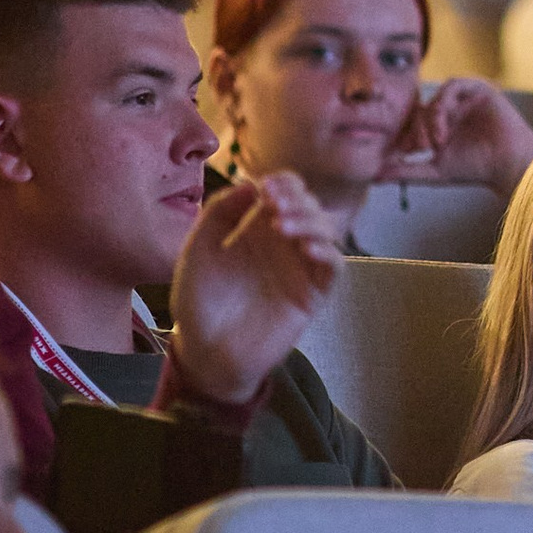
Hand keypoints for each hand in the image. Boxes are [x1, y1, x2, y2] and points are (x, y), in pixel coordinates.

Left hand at [168, 174, 343, 407]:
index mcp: (258, 228)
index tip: (267, 187)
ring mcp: (301, 268)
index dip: (284, 183)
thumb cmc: (198, 301)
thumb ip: (219, 212)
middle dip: (297, 199)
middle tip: (274, 205)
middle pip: (311, 205)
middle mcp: (284, 244)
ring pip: (327, 230)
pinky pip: (335, 267)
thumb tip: (253, 182)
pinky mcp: (313, 295)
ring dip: (310, 220)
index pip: (287, 192)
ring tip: (282, 226)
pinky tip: (306, 247)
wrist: (204, 350)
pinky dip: (327, 251)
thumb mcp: (198, 249)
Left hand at [381, 79, 532, 195]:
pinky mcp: (480, 89)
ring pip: (436, 97)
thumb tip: (374, 175)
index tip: (401, 153)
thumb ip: (405, 170)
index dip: (405, 135)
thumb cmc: (476, 169)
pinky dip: (443, 106)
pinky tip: (444, 129)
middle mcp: (453, 108)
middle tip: (418, 149)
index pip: (415, 120)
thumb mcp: (434, 171)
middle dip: (417, 129)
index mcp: (442, 124)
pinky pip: (454, 86)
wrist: (509, 166)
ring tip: (435, 143)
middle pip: (422, 108)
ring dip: (430, 119)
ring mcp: (466, 98)